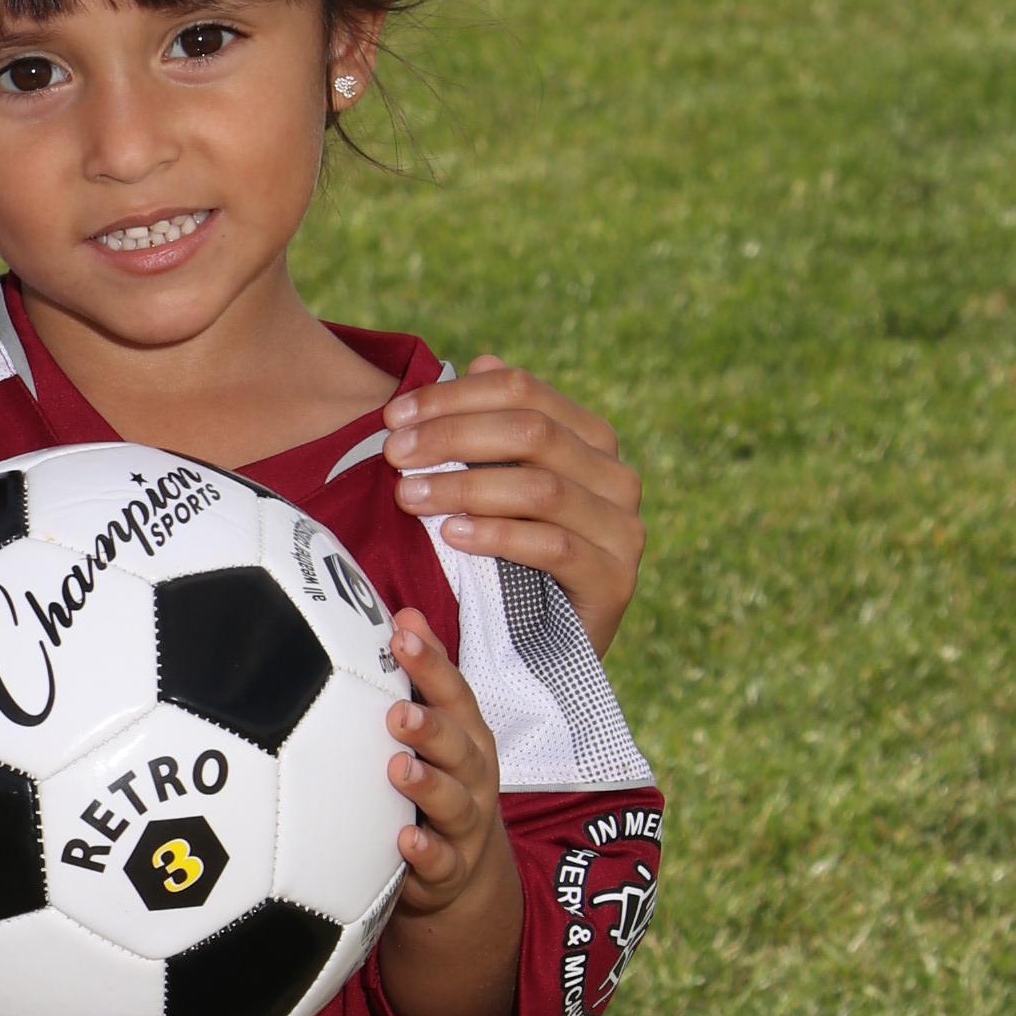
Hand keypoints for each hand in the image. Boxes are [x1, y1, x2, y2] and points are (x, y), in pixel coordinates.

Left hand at [383, 357, 644, 656]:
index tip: (392, 416)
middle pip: (531, 430)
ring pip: (540, 486)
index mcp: (589, 440)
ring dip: (463, 487)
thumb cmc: (507, 563)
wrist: (539, 656)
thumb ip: (488, 432)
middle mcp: (616, 476)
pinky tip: (451, 537)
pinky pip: (553, 546)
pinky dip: (497, 536)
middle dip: (451, 437)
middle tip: (393, 455)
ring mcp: (623, 529)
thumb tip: (480, 359)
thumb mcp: (491, 492)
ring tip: (409, 497)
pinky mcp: (615, 581)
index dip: (453, 397)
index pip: (522, 390)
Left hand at [385, 613, 504, 915]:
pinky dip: (425, 854)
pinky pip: (441, 863)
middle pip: (459, 746)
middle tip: (397, 712)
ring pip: (453, 803)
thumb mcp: (438, 729)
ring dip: (428, 786)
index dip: (431, 664)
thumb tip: (403, 612)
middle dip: (432, 726)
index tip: (401, 635)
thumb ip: (421, 676)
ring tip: (399, 769)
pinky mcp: (451, 869)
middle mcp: (473, 775)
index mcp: (466, 735)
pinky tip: (405, 843)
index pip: (454, 693)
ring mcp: (465, 824)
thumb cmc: (441, 781)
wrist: (465, 872)